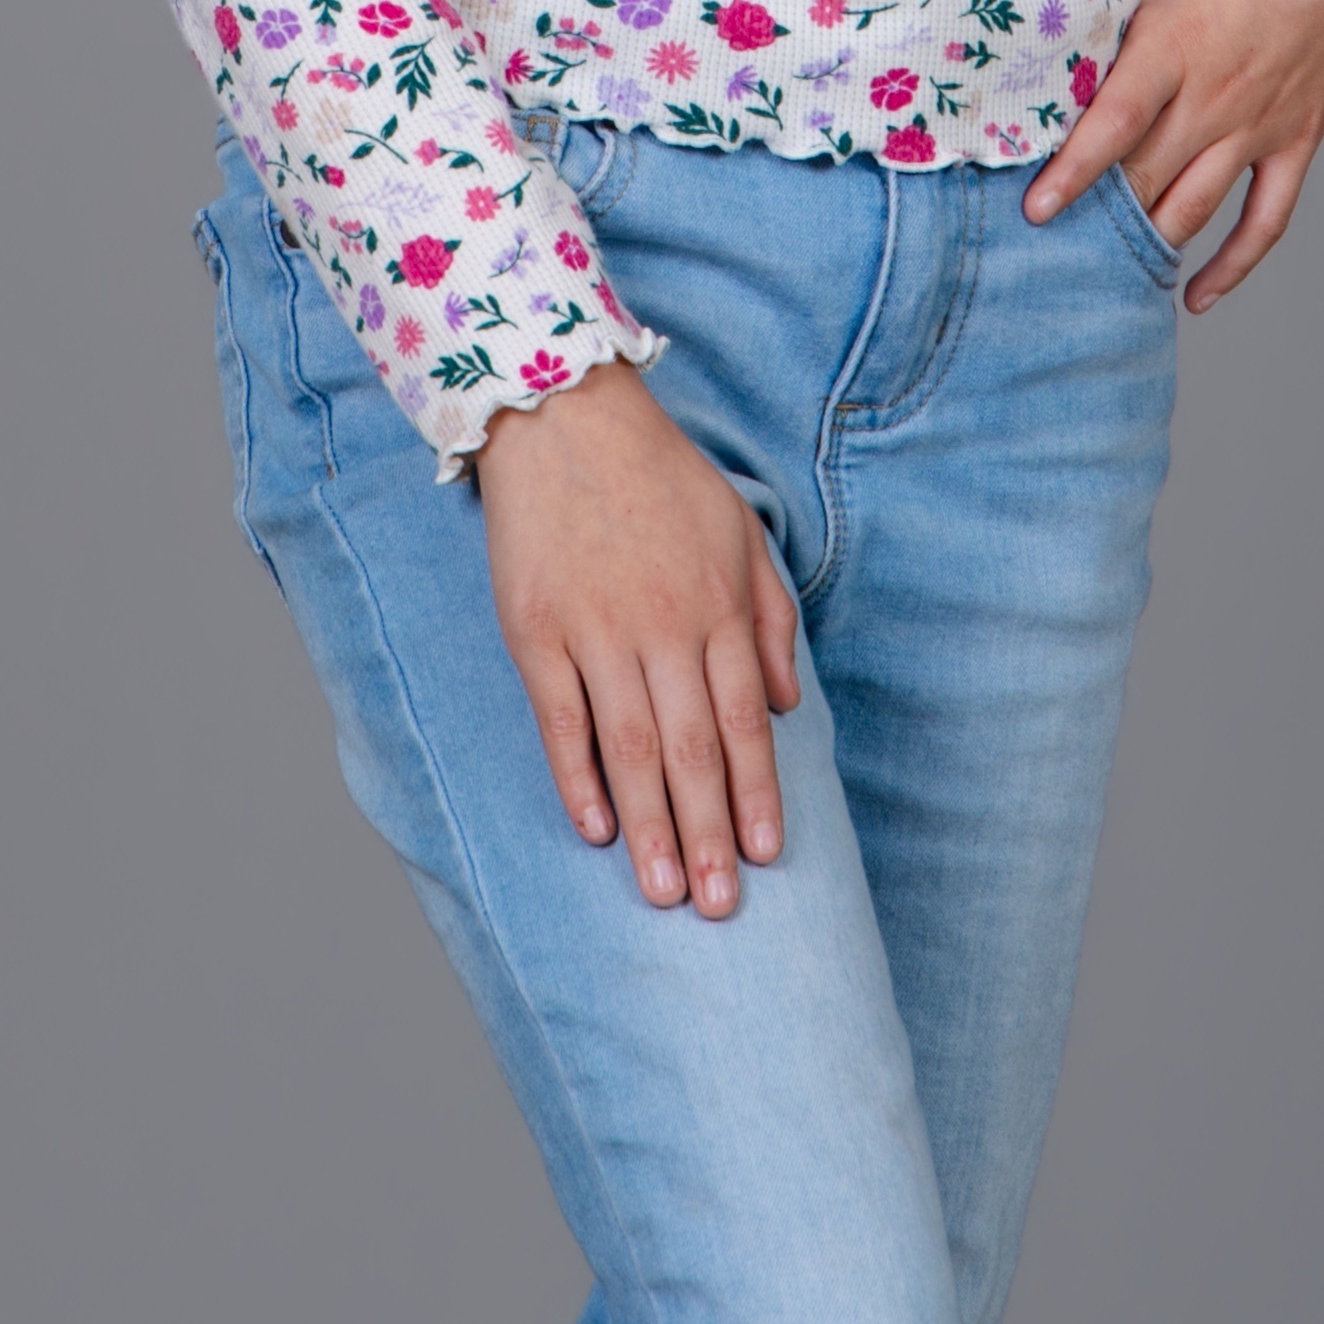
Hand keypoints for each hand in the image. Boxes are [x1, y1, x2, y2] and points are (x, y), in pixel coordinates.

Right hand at [477, 358, 801, 916]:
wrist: (564, 415)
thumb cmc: (660, 477)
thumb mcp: (740, 531)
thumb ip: (770, 617)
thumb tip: (786, 705)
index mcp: (718, 605)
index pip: (743, 722)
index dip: (755, 794)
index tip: (765, 857)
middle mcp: (663, 625)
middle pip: (692, 750)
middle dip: (709, 835)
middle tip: (720, 908)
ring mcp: (596, 630)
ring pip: (632, 748)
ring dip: (650, 829)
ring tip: (665, 893)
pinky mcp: (536, 629)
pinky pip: (561, 718)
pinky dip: (579, 778)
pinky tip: (596, 829)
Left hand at [1025, 0, 1323, 313]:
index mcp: (1174, 41)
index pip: (1111, 126)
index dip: (1070, 174)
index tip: (1035, 210)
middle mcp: (1214, 95)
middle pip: (1144, 178)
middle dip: (1097, 214)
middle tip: (1050, 240)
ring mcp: (1260, 124)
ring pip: (1193, 208)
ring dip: (1148, 239)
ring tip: (1102, 263)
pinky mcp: (1300, 138)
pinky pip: (1265, 220)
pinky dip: (1232, 266)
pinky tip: (1195, 296)